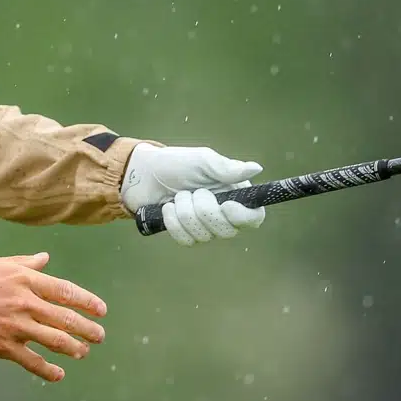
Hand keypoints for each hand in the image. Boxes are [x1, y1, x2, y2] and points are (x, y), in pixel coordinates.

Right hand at [0, 253, 105, 381]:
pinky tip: (58, 374)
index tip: (101, 310)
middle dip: (87, 329)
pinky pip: (32, 361)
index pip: (64, 290)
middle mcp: (25, 302)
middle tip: (99, 336)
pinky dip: (48, 370)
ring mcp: (16, 326)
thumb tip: (45, 258)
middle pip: (65, 318)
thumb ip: (23, 263)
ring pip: (54, 340)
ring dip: (74, 348)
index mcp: (23, 279)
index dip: (86, 301)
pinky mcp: (4, 347)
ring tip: (83, 352)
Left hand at [120, 142, 266, 245]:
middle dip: (204, 210)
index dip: (243, 217)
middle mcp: (224, 214)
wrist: (144, 174)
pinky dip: (174, 223)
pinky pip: (186, 240)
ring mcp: (205, 226)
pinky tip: (168, 207)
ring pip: (204, 236)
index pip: (253, 217)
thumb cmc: (176, 163)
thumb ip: (227, 168)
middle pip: (228, 231)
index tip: (225, 205)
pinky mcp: (187, 234)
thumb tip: (256, 168)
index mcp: (234, 194)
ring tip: (178, 195)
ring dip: (186, 213)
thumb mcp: (202, 160)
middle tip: (192, 191)